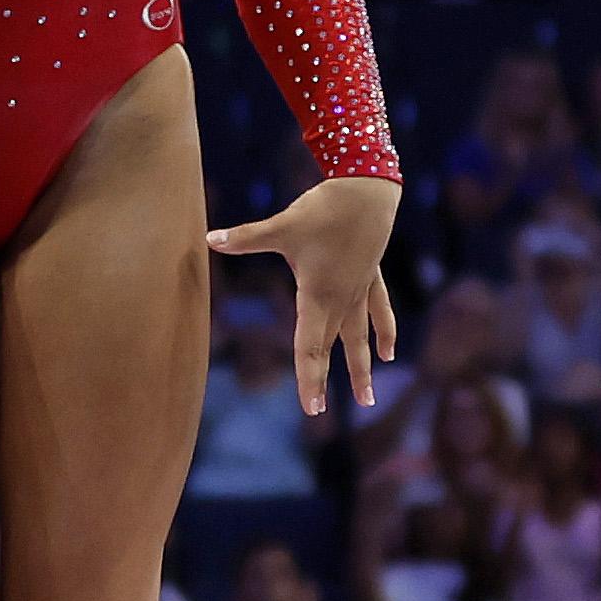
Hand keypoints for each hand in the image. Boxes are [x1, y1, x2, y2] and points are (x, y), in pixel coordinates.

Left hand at [211, 175, 403, 414]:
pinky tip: (390, 352)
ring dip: (362, 368)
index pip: (310, 346)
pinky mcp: (371, 276)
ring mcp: (359, 290)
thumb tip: (210, 238)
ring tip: (368, 399)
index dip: (309, 378)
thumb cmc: (323, 209)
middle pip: (330, 348)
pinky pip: (380, 312)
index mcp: (318, 295)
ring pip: (360, 338)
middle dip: (325, 380)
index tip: (312, 409)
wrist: (367, 189)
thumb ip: (248, 236)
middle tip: (318, 411)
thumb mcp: (283, 225)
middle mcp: (341, 300)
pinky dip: (384, 332)